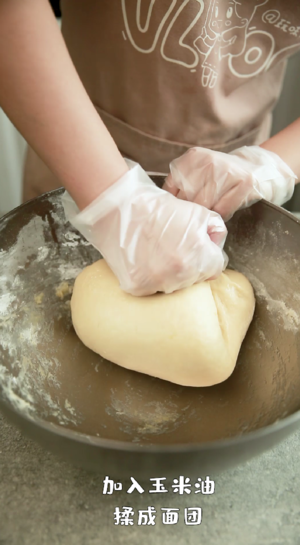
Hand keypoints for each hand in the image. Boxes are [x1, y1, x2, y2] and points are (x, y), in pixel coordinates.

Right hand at [62, 163, 227, 295]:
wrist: (118, 208)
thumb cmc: (157, 207)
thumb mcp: (197, 212)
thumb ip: (215, 232)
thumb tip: (215, 246)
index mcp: (199, 259)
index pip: (215, 268)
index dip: (206, 254)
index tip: (194, 246)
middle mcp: (180, 277)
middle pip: (194, 279)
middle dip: (189, 263)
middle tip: (171, 244)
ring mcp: (157, 285)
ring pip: (172, 285)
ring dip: (169, 272)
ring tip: (155, 250)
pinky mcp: (136, 288)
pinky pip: (150, 287)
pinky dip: (148, 276)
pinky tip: (142, 258)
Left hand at [163, 146, 296, 220]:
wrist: (257, 168)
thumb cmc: (222, 176)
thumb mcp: (199, 172)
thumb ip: (180, 184)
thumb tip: (160, 206)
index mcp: (194, 157)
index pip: (172, 186)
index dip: (174, 203)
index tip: (177, 211)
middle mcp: (209, 162)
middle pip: (188, 199)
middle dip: (190, 212)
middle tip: (194, 216)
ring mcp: (227, 172)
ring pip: (205, 206)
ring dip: (205, 214)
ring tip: (210, 212)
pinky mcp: (243, 183)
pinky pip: (223, 210)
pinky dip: (221, 215)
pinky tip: (223, 210)